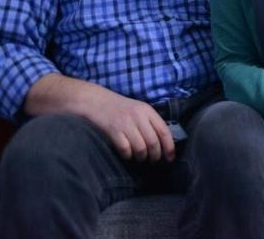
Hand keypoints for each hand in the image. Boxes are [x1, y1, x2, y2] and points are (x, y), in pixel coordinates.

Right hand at [25, 73, 175, 162]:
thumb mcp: (137, 110)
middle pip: (153, 142)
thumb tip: (163, 142)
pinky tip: (126, 155)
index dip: (169, 147)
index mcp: (147, 111)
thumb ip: (149, 122)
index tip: (170, 158)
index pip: (164, 131)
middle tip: (153, 161)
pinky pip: (126, 149)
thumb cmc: (118, 108)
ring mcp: (126, 123)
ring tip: (139, 159)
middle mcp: (139, 116)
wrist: (94, 101)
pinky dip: (128, 155)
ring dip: (141, 157)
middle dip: (155, 156)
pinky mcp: (113, 130)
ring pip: (141, 148)